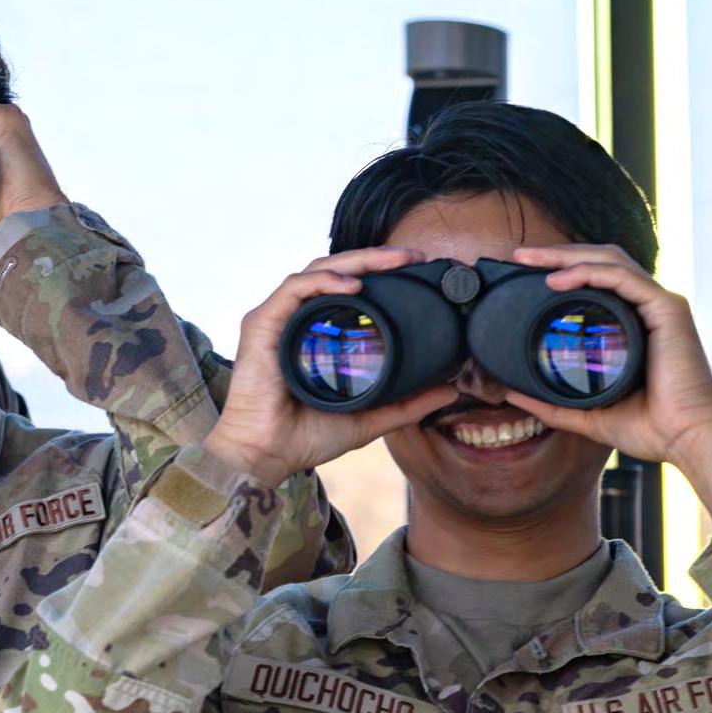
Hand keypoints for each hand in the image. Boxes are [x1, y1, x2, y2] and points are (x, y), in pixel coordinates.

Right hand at [204, 247, 459, 486]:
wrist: (266, 455)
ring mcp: (276, 320)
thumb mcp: (368, 417)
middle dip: (374, 258)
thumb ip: (407, 404)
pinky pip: (293, 288)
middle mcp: (294, 320)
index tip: (414, 271)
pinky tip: (352, 285)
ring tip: (391, 261)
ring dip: (355, 260)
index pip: (345, 290)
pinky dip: (323, 280)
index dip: (379, 274)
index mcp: (313, 334)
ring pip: (316, 270)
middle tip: (411, 256)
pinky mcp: (261, 324)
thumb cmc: (303, 437)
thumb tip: (450, 392)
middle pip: (334, 271)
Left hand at [505, 245, 711, 475]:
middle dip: (558, 253)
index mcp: (632, 324)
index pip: (596, 281)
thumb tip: (512, 395)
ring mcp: (658, 306)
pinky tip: (558, 279)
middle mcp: (646, 309)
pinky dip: (589, 272)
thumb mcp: (586, 413)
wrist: (684, 439)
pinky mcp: (668, 310)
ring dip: (568, 255)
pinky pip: (624, 278)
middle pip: (600, 262)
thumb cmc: (649, 427)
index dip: (562, 269)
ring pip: (610, 261)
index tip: (525, 271)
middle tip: (520, 254)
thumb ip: (550, 404)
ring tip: (531, 259)